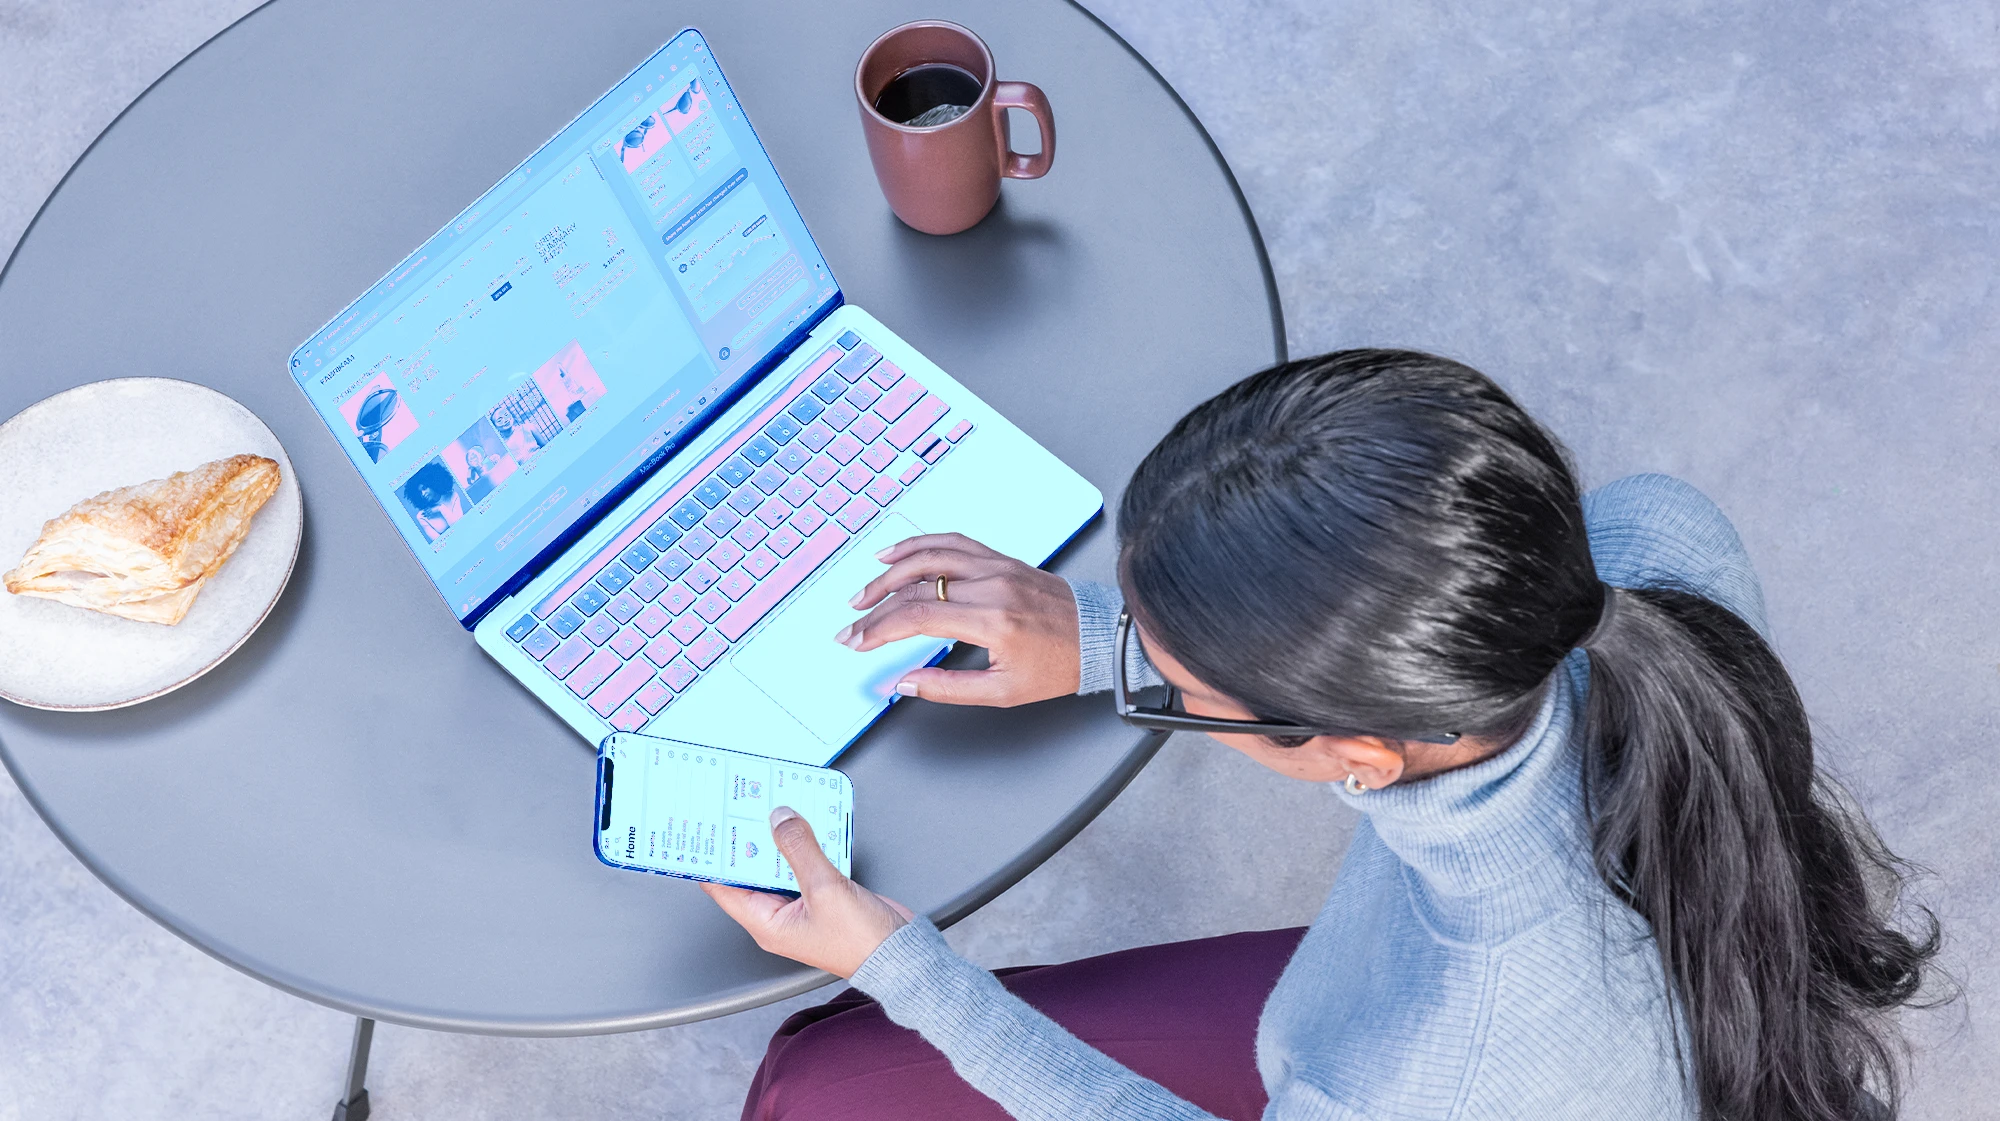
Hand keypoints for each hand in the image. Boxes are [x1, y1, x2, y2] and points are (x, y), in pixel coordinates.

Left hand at [701, 806, 913, 978]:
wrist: (900, 953)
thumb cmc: (861, 943)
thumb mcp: (825, 890)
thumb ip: (800, 850)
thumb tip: (780, 820)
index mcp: (766, 922)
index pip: (723, 886)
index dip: (711, 858)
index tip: (707, 829)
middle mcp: (778, 913)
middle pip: (751, 869)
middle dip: (747, 838)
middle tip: (741, 806)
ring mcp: (801, 902)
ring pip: (780, 861)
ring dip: (780, 836)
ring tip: (775, 805)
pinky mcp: (823, 892)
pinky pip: (806, 861)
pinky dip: (806, 841)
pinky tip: (808, 820)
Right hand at [834, 533, 1080, 706]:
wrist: (1101, 635)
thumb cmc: (1059, 665)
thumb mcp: (1003, 691)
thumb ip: (947, 687)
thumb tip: (904, 683)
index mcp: (992, 620)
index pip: (918, 616)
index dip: (878, 629)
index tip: (856, 641)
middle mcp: (992, 586)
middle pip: (917, 586)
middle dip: (875, 607)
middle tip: (851, 623)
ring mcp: (997, 566)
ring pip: (929, 556)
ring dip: (889, 571)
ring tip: (864, 590)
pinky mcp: (1002, 558)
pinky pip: (953, 542)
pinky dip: (920, 545)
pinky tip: (897, 553)